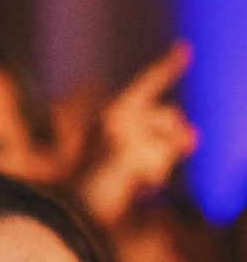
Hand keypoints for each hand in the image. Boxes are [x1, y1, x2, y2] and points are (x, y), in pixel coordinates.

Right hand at [73, 42, 197, 229]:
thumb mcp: (134, 160)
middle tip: (148, 169)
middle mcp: (113, 117)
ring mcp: (119, 132)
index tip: (186, 47)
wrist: (67, 213)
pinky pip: (161, 165)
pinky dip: (153, 181)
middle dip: (171, 141)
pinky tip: (129, 188)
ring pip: (170, 143)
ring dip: (161, 166)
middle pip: (171, 117)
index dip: (168, 66)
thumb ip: (163, 144)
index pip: (145, 85)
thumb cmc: (99, 190)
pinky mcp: (124, 150)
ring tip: (131, 182)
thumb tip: (195, 136)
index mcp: (109, 117)